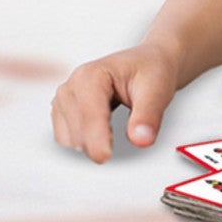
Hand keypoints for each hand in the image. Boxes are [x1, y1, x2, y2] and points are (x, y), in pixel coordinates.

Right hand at [51, 44, 178, 161]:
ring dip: (90, 145)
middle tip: (124, 142)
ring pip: (68, 139)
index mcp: (91, 76)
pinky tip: (104, 135)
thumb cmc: (151, 71)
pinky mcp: (64, 112)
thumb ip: (148, 116)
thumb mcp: (157, 89)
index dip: (97, 140)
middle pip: (76, 131)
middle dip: (98, 144)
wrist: (149, 63)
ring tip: (116, 133)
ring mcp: (65, 100)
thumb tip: (141, 139)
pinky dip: (84, 144)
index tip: (105, 158)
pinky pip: (67, 139)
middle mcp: (72, 87)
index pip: (89, 116)